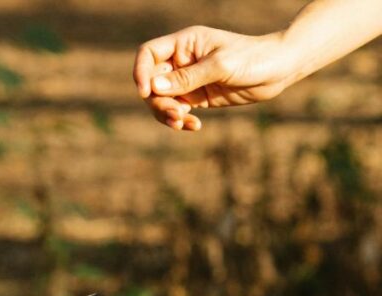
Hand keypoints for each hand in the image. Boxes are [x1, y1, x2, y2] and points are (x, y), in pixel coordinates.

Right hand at [133, 26, 297, 130]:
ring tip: (183, 124)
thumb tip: (153, 88)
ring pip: (162, 100)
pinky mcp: (197, 97)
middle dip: (159, 102)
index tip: (145, 92)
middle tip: (175, 115)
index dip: (141, 72)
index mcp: (183, 44)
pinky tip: (195, 126)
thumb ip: (187, 78)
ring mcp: (188, 80)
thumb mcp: (220, 66)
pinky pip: (178, 111)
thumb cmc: (253, 58)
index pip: (148, 54)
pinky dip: (181, 121)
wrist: (280, 70)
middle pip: (151, 83)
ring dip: (167, 114)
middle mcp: (181, 61)